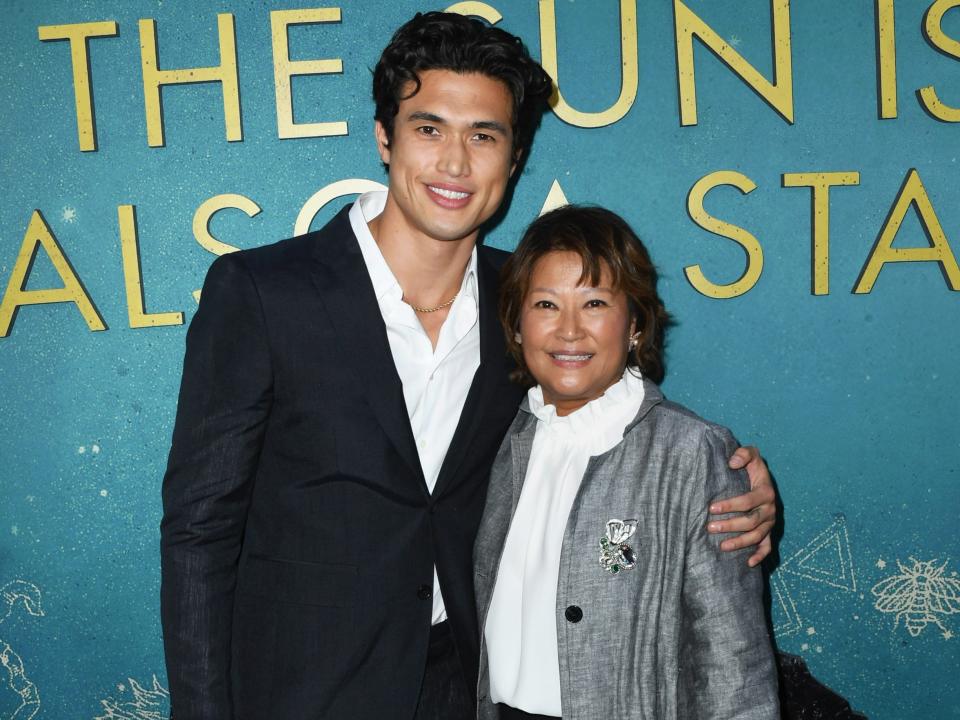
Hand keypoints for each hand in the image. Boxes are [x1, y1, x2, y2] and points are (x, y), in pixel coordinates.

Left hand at [708, 446, 775, 566]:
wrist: (761, 477)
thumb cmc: (751, 467)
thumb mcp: (750, 454)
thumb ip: (743, 454)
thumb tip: (732, 463)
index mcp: (766, 492)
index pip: (747, 501)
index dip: (730, 505)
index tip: (711, 507)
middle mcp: (770, 509)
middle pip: (750, 522)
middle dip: (730, 526)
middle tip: (709, 527)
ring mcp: (770, 522)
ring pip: (756, 536)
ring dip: (740, 543)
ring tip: (721, 546)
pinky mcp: (769, 531)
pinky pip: (767, 547)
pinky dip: (760, 556)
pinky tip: (748, 563)